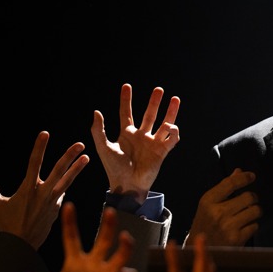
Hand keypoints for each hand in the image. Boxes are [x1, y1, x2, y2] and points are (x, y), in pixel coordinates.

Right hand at [0, 131, 89, 249]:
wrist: (20, 244)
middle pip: (58, 171)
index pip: (34, 163)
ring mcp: (52, 202)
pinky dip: (64, 186)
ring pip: (67, 182)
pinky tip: (68, 178)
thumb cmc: (6, 223)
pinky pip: (62, 194)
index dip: (39, 148)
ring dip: (77, 169)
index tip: (45, 133)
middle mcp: (42, 193)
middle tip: (81, 144)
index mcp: (27, 189)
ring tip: (87, 158)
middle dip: (69, 157)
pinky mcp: (57, 209)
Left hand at [15, 203, 136, 271]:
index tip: (68, 205)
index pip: (72, 237)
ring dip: (125, 245)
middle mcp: (93, 264)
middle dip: (108, 225)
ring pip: (120, 254)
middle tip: (110, 210)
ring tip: (125, 237)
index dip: (70, 222)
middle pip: (103, 239)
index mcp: (74, 262)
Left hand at [91, 83, 179, 203]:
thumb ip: (98, 130)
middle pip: (149, 115)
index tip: (126, 86)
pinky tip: (171, 125)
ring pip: (164, 124)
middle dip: (154, 102)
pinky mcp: (162, 151)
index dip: (126, 100)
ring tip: (175, 99)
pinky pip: (171, 138)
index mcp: (126, 135)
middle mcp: (141, 137)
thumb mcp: (103, 148)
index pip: (127, 113)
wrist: (127, 185)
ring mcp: (152, 143)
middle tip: (159, 89)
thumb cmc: (114, 169)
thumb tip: (96, 112)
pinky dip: (173, 130)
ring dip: (170, 112)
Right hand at [186, 169, 259, 246]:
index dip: (244, 177)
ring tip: (248, 214)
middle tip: (249, 201)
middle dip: (252, 198)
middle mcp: (217, 213)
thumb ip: (224, 187)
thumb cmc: (206, 223)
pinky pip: (255, 225)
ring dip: (254, 211)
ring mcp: (227, 226)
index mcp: (208, 201)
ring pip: (255, 210)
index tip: (251, 176)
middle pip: (248, 197)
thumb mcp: (208, 204)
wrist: (199, 250)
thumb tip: (238, 171)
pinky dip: (252, 226)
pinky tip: (243, 228)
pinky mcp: (236, 239)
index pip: (231, 183)